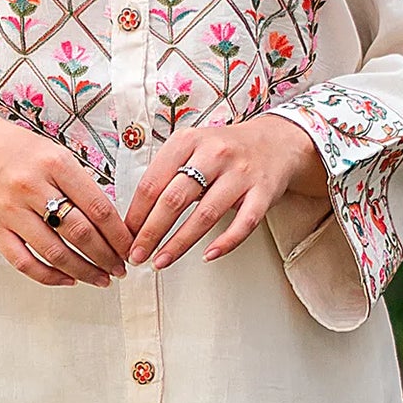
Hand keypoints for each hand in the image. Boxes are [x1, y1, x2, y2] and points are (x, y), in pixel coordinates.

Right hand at [0, 111, 131, 286]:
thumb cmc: (18, 151)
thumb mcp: (55, 154)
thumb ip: (80, 184)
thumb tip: (111, 223)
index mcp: (55, 163)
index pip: (98, 207)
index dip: (119, 234)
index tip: (130, 247)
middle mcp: (33, 187)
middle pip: (80, 233)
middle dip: (107, 257)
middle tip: (120, 268)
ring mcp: (11, 210)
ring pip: (55, 252)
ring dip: (84, 271)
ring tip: (101, 278)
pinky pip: (24, 262)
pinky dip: (49, 276)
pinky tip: (67, 279)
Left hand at [124, 114, 327, 271]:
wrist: (277, 142)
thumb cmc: (226, 150)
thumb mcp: (192, 148)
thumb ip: (167, 173)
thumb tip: (136, 216)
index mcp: (188, 141)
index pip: (152, 183)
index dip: (135, 214)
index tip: (125, 236)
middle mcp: (214, 154)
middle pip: (174, 199)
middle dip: (150, 233)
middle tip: (137, 255)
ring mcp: (241, 173)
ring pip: (205, 215)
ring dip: (179, 243)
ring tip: (161, 261)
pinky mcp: (263, 192)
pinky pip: (243, 223)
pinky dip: (225, 242)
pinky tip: (208, 256)